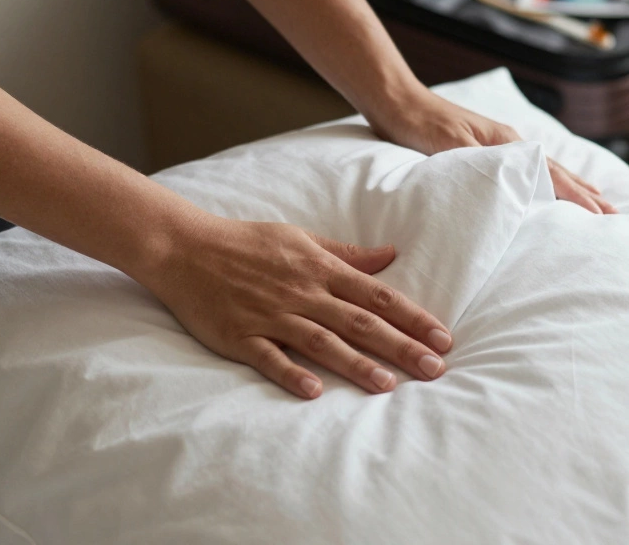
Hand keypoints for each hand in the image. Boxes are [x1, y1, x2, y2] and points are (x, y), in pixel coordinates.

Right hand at [141, 214, 453, 398]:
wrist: (185, 246)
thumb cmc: (247, 242)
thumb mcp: (301, 238)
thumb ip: (347, 254)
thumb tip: (391, 254)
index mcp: (319, 268)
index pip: (377, 296)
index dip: (413, 317)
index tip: (443, 338)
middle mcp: (302, 292)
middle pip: (359, 322)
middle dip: (400, 346)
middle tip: (434, 370)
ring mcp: (271, 314)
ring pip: (321, 342)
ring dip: (356, 364)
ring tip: (387, 386)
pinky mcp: (240, 335)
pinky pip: (269, 357)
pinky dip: (291, 372)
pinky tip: (313, 392)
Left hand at [369, 89, 616, 213]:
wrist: (395, 101)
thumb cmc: (419, 125)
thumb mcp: (451, 147)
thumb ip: (483, 165)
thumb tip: (517, 180)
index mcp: (507, 144)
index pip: (552, 175)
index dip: (578, 196)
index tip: (603, 215)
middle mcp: (509, 143)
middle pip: (557, 171)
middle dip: (586, 193)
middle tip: (614, 213)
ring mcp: (499, 145)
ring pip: (546, 169)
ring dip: (572, 185)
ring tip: (595, 197)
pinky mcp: (484, 149)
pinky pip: (527, 169)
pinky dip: (547, 179)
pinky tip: (547, 185)